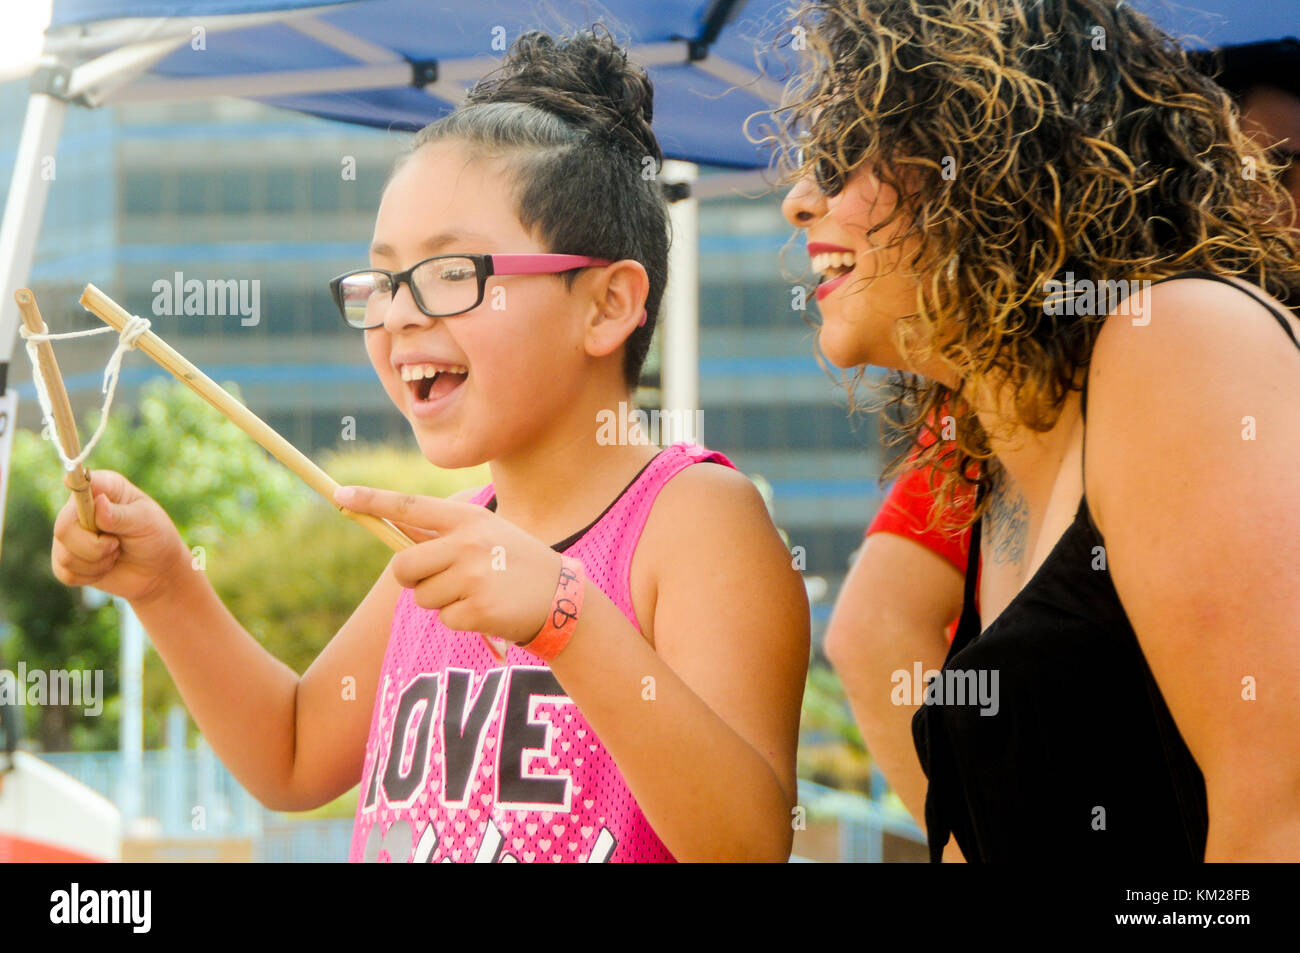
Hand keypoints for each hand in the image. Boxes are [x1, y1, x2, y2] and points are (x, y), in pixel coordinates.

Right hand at [51, 469, 188, 604]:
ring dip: (97, 562)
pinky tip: (105, 567)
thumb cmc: (154, 537)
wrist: (157, 569)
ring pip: (65, 555)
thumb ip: (122, 514)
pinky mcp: (65, 559)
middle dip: (95, 546)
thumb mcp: (146, 521)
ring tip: (115, 554)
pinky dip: (91, 575)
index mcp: (103, 488)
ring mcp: (70, 534)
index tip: (80, 488)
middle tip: (116, 544)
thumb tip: (99, 503)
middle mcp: (79, 508)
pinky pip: (65, 573)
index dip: (75, 486)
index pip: (78, 482)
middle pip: (64, 528)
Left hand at [334, 485, 561, 642]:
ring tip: (476, 592)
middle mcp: (468, 543)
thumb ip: (442, 533)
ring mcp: (474, 576)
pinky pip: (444, 619)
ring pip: (422, 597)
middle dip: (412, 579)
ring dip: (441, 601)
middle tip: (439, 580)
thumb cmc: (515, 562)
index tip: (341, 494)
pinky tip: (487, 610)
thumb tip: (393, 528)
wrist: (562, 597)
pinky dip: (460, 620)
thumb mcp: (486, 533)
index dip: (373, 500)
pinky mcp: (478, 609)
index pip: (410, 506)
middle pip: (404, 566)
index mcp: (468, 518)